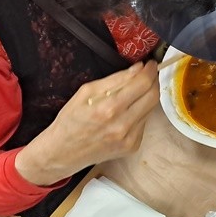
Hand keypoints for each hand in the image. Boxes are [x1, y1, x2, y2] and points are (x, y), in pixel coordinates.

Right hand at [14, 61, 158, 186]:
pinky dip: (140, 112)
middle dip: (154, 80)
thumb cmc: (70, 120)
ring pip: (151, 109)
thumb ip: (115, 79)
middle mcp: (122, 125)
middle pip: (153, 96)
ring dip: (147, 95)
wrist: (62, 153)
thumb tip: (138, 68)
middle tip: (148, 73)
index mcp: (108, 109)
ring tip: (136, 90)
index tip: (150, 63)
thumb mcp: (86, 92)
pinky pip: (144, 122)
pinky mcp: (132, 147)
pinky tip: (128, 110)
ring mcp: (129, 139)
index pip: (142, 83)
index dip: (150, 70)